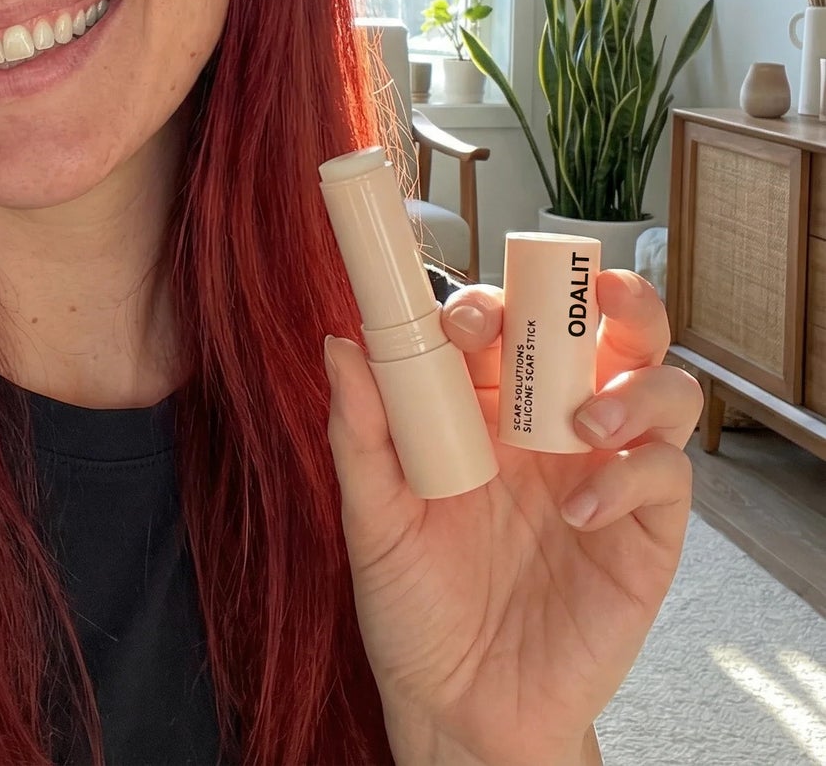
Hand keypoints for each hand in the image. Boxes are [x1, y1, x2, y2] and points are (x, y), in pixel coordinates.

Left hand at [324, 270, 701, 765]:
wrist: (456, 706)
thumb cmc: (410, 605)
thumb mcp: (370, 517)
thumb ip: (359, 432)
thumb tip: (339, 342)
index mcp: (482, 409)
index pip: (507, 324)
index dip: (496, 303)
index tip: (466, 318)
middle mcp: (548, 429)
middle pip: (605, 333)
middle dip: (608, 301)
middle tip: (589, 301)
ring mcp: (603, 475)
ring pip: (661, 389)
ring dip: (636, 385)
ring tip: (585, 423)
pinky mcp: (644, 534)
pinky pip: (669, 478)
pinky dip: (635, 478)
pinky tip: (581, 515)